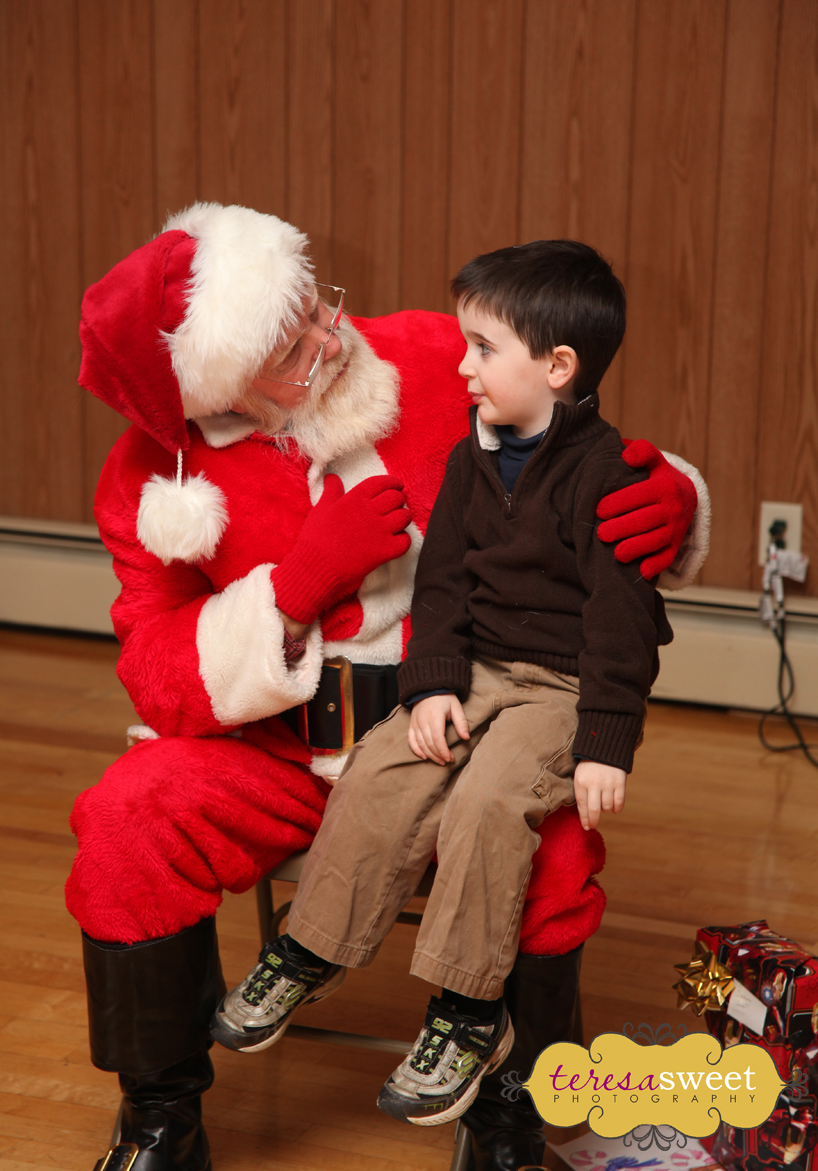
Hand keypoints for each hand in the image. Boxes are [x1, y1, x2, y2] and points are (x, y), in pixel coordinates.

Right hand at [272, 473, 411, 623]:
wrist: (316, 565)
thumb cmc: (316, 537)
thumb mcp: (321, 508)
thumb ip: (331, 491)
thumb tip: (332, 477)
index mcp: (356, 498)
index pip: (382, 483)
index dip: (393, 482)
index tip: (397, 486)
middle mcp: (371, 511)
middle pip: (396, 498)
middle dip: (398, 500)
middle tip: (394, 506)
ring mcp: (380, 531)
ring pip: (404, 517)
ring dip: (403, 519)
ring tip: (396, 523)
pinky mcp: (385, 551)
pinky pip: (405, 541)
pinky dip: (404, 540)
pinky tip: (395, 541)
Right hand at [408, 694, 468, 764]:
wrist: (428, 688)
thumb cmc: (444, 698)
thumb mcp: (456, 707)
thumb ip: (461, 723)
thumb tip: (466, 738)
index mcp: (435, 717)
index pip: (438, 739)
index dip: (444, 751)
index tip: (450, 758)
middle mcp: (423, 721)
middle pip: (429, 744)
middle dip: (438, 755)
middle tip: (447, 761)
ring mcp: (415, 723)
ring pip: (420, 744)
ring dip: (430, 755)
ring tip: (439, 761)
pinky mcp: (411, 725)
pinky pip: (411, 740)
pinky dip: (416, 750)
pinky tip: (424, 757)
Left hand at [573, 760, 625, 829]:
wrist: (605, 746)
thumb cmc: (590, 765)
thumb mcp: (580, 776)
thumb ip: (581, 793)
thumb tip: (584, 815)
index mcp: (581, 781)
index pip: (582, 806)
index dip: (584, 819)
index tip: (586, 826)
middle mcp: (594, 783)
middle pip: (594, 810)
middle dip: (593, 821)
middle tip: (593, 825)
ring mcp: (608, 783)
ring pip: (607, 807)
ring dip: (605, 810)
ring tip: (603, 805)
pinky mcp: (620, 782)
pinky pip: (619, 802)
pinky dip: (616, 808)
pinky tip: (613, 806)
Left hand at [596, 439, 697, 579]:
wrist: (686, 495)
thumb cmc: (657, 476)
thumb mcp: (653, 460)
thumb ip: (642, 451)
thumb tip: (627, 454)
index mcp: (664, 486)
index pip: (639, 495)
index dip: (618, 503)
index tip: (598, 510)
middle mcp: (673, 508)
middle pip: (646, 520)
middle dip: (622, 528)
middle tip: (601, 534)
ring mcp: (676, 528)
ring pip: (656, 541)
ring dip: (637, 548)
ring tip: (616, 554)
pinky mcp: (675, 545)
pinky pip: (667, 557)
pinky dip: (656, 566)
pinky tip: (642, 571)